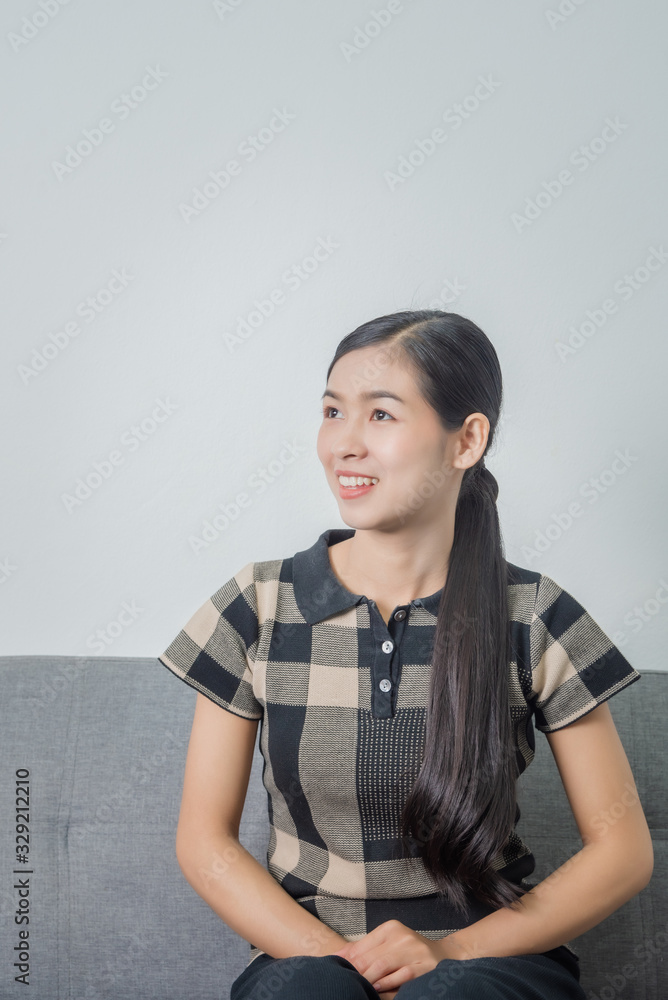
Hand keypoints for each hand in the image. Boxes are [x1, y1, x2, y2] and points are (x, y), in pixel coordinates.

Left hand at [331, 919, 468, 997]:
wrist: (443, 956)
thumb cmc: (408, 952)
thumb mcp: (387, 945)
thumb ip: (363, 950)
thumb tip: (335, 956)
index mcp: (390, 928)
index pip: (362, 946)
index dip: (347, 960)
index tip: (333, 969)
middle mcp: (402, 936)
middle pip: (370, 957)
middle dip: (355, 972)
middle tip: (344, 982)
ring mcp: (413, 950)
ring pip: (382, 966)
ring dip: (368, 979)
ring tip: (358, 987)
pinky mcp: (423, 966)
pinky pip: (400, 977)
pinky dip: (386, 984)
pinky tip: (376, 989)